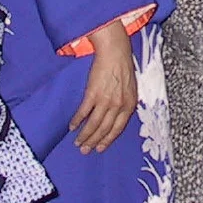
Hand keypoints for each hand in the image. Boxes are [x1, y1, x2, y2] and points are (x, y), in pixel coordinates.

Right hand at [69, 18, 138, 153]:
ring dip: (84, 135)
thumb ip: (124, 104)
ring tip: (78, 143)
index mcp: (128, 105)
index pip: (117, 129)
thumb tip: (117, 118)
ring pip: (93, 124)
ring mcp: (105, 100)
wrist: (115, 52)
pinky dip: (77, 121)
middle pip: (104, 129)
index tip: (100, 148)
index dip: (107, 140)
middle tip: (85, 151)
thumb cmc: (123, 68)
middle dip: (94, 142)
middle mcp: (118, 106)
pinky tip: (72, 127)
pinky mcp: (92, 93)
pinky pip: (84, 112)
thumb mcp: (130, 89)